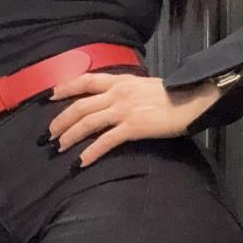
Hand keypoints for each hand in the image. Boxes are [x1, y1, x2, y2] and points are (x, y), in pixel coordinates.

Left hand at [45, 72, 219, 167]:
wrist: (193, 100)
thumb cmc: (173, 95)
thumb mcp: (144, 86)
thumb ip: (126, 91)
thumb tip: (112, 100)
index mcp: (120, 81)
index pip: (86, 80)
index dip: (66, 88)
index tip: (51, 96)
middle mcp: (118, 93)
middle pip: (80, 106)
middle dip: (61, 121)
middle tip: (49, 134)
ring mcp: (124, 110)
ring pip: (88, 123)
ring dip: (70, 136)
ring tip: (60, 148)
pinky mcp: (133, 127)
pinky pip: (106, 141)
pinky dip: (91, 152)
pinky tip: (81, 162)